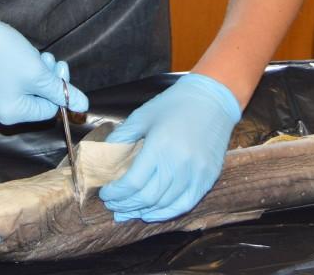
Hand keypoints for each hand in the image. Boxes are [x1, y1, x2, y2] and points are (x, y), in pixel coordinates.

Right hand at [0, 0, 87, 124]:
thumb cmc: (3, 52)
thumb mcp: (38, 72)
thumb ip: (61, 91)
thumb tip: (84, 106)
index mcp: (10, 115)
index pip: (48, 110)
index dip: (58, 88)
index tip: (60, 64)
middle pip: (34, 101)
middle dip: (46, 79)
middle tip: (49, 57)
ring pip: (22, 90)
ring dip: (34, 73)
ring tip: (33, 53)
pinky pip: (8, 84)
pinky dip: (18, 71)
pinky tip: (18, 54)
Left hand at [99, 73, 241, 221]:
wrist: (210, 100)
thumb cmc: (173, 105)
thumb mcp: (141, 116)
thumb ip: (121, 137)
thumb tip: (103, 156)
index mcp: (159, 147)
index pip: (133, 182)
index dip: (117, 193)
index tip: (105, 194)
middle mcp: (179, 164)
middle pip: (148, 197)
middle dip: (126, 205)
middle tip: (112, 206)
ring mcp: (196, 173)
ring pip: (165, 204)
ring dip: (143, 212)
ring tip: (127, 213)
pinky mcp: (208, 178)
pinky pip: (186, 204)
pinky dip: (167, 212)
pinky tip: (152, 213)